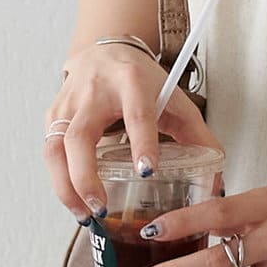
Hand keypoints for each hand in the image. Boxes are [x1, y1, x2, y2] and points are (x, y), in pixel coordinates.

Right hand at [44, 42, 220, 221]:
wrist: (106, 51)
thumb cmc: (142, 81)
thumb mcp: (175, 100)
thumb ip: (198, 135)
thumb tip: (216, 178)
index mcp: (132, 82)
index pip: (137, 114)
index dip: (141, 143)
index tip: (147, 172)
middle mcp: (94, 91)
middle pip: (80, 136)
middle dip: (86, 177)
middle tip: (102, 207)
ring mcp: (67, 103)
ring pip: (55, 149)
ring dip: (66, 187)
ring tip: (86, 215)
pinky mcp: (52, 116)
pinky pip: (50, 153)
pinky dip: (60, 181)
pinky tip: (76, 201)